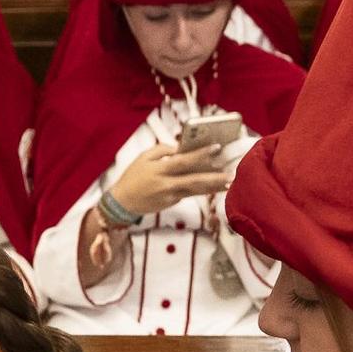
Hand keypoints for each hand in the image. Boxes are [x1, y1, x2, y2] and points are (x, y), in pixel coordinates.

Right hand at [110, 143, 229, 215]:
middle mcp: (166, 184)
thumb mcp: (143, 157)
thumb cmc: (133, 176)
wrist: (122, 202)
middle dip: (214, 177)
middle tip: (230, 173)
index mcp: (159, 169)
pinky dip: (202, 190)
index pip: (184, 161)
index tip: (216, 148)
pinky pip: (188, 194)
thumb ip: (162, 150)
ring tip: (228, 182)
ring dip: (213, 187)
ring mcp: (170, 196)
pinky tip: (214, 187)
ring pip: (195, 190)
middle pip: (194, 180)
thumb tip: (180, 148)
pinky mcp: (171, 203)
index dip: (201, 154)